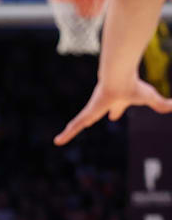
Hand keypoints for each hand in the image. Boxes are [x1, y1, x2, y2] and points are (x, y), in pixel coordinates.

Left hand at [54, 76, 171, 145]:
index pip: (115, 108)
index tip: (114, 116)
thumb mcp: (151, 98)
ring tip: (60, 139)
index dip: (115, 111)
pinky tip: (58, 141)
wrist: (119, 78)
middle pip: (94, 115)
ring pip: (80, 122)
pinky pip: (76, 124)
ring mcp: (92, 109)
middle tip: (85, 124)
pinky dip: (68, 133)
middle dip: (90, 120)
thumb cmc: (134, 86)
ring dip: (71, 131)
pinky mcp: (88, 112)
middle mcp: (102, 105)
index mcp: (116, 101)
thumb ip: (162, 104)